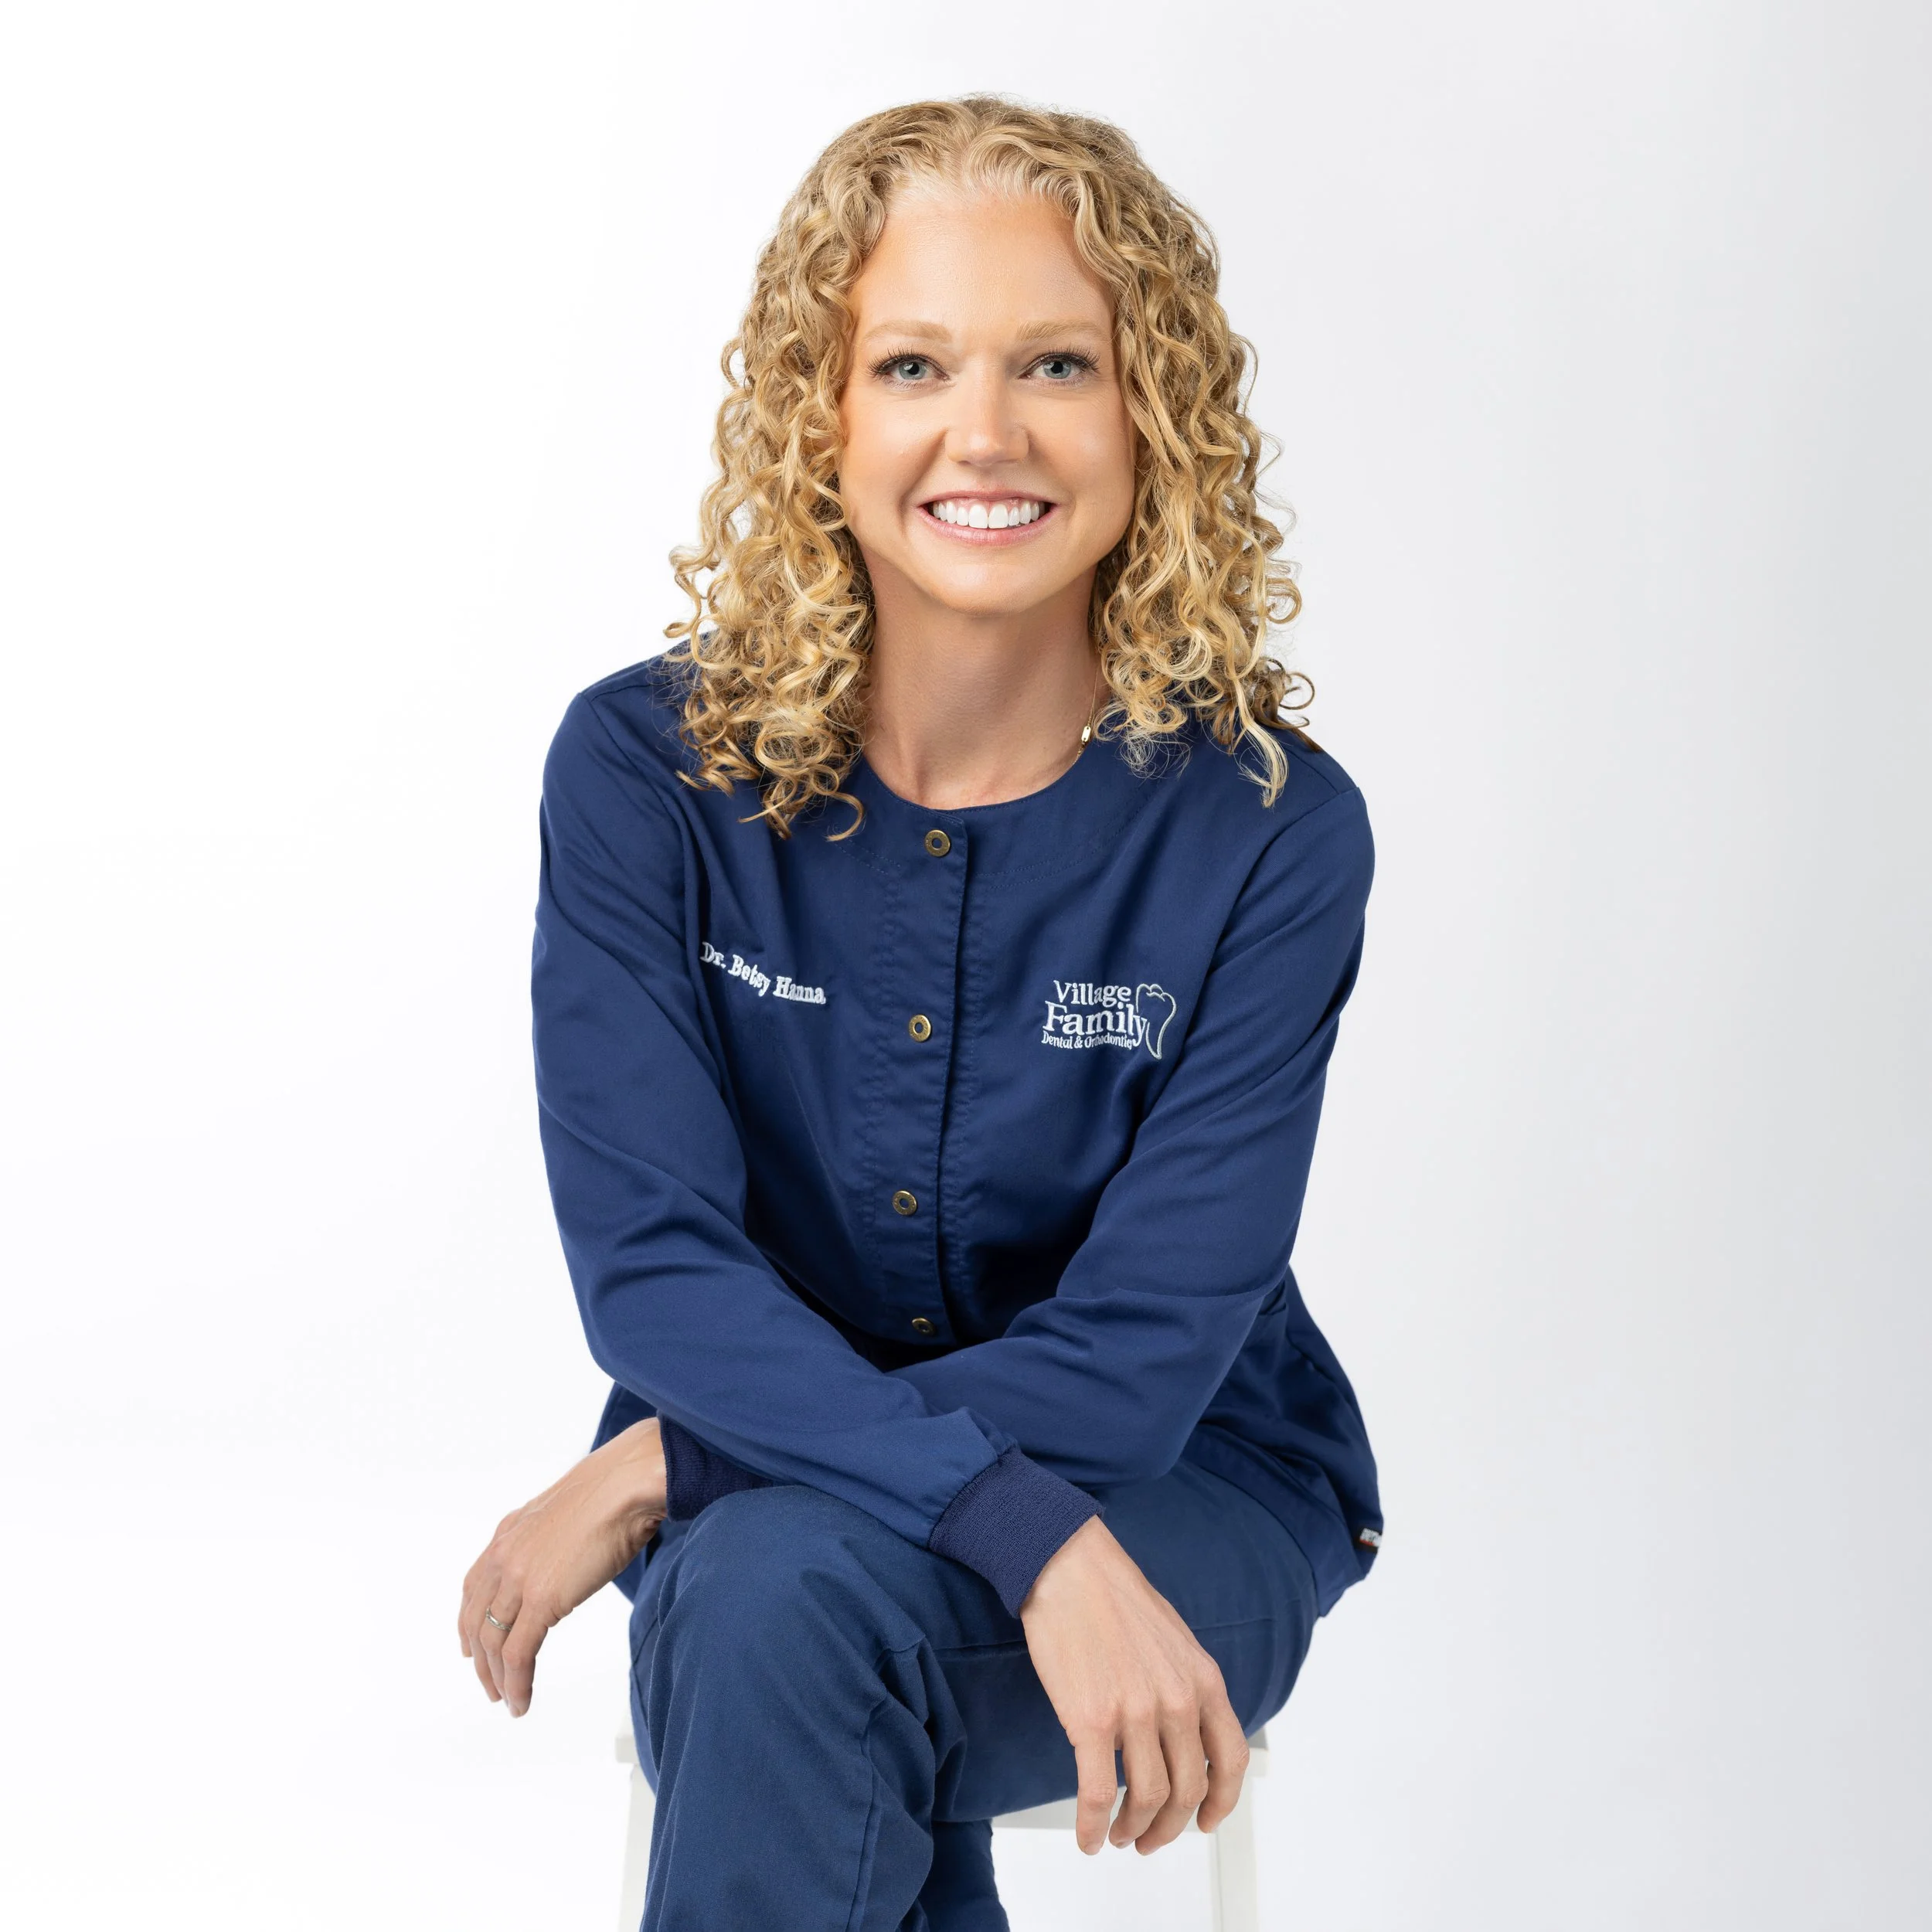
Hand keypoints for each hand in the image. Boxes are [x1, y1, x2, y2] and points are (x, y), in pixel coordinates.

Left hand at [458, 1418, 666, 1716]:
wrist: (628, 1484)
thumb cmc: (615, 1489)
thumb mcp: (567, 1512)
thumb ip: (554, 1537)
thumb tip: (567, 1552)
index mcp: (508, 1533)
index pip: (474, 1588)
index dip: (469, 1622)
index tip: (472, 1646)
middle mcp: (504, 1556)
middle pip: (477, 1620)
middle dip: (481, 1660)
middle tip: (489, 1686)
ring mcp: (519, 1578)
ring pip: (494, 1643)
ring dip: (497, 1679)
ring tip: (507, 1702)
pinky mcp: (542, 1600)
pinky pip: (519, 1655)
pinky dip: (516, 1685)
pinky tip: (521, 1703)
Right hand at [1019, 1516, 1248, 1855]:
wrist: (1068, 1567)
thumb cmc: (1114, 1597)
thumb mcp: (1175, 1641)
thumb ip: (1188, 1687)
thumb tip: (1186, 1736)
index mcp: (1203, 1681)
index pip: (1230, 1761)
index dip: (1221, 1803)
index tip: (1205, 1822)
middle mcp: (1177, 1701)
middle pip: (1187, 1791)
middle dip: (1169, 1827)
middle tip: (1149, 1838)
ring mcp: (1135, 1712)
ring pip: (1146, 1799)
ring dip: (1133, 1830)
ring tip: (1118, 1835)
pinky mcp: (1090, 1719)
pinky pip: (1098, 1794)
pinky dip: (1093, 1826)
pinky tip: (1087, 1836)